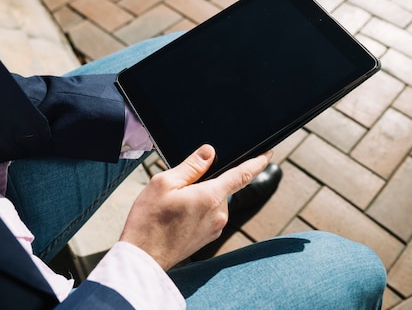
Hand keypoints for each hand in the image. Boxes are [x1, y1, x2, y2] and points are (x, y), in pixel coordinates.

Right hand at [119, 144, 272, 269]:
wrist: (142, 258)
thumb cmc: (149, 221)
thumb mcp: (164, 183)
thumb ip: (191, 166)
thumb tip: (209, 152)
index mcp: (211, 196)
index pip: (243, 174)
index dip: (258, 161)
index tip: (269, 153)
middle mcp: (219, 214)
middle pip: (221, 186)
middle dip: (204, 182)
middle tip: (177, 189)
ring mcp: (215, 228)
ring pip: (212, 201)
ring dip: (198, 197)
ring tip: (171, 207)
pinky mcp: (208, 238)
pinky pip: (207, 215)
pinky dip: (196, 210)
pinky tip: (175, 217)